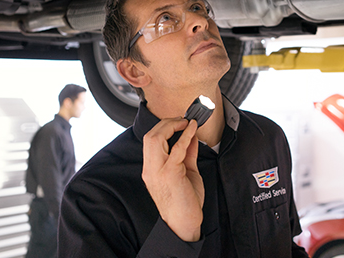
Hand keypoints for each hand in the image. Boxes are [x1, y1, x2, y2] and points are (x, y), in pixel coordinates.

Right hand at [142, 118, 203, 241]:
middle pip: (150, 136)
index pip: (150, 140)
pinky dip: (186, 135)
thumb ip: (188, 153)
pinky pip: (177, 148)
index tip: (179, 122)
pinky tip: (192, 128)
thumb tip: (191, 136)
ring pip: (156, 139)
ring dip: (172, 126)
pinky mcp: (171, 173)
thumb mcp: (186, 172)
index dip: (164, 127)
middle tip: (182, 119)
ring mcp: (158, 171)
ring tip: (186, 122)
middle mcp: (151, 169)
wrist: (184, 223)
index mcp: (151, 168)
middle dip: (166, 122)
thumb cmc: (185, 202)